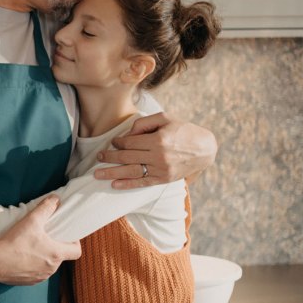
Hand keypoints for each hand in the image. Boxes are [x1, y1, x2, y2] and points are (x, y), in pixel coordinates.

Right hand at [0, 195, 80, 284]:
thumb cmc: (15, 242)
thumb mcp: (31, 221)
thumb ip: (45, 208)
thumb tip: (55, 199)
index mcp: (56, 254)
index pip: (76, 252)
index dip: (74, 243)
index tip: (66, 236)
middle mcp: (51, 269)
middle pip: (60, 257)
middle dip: (54, 247)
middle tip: (44, 237)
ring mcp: (40, 277)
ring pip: (47, 266)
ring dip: (43, 257)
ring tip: (31, 247)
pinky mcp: (28, 282)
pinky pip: (36, 273)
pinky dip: (32, 266)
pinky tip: (21, 258)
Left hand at [94, 112, 217, 188]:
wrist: (204, 149)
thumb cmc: (183, 130)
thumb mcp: (165, 118)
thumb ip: (144, 123)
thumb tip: (127, 134)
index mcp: (158, 139)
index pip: (130, 142)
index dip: (118, 142)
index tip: (113, 143)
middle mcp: (159, 156)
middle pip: (127, 158)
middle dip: (110, 158)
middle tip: (98, 158)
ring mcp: (161, 169)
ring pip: (132, 171)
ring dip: (112, 173)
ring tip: (97, 175)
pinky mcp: (164, 179)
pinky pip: (143, 183)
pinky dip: (127, 184)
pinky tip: (114, 184)